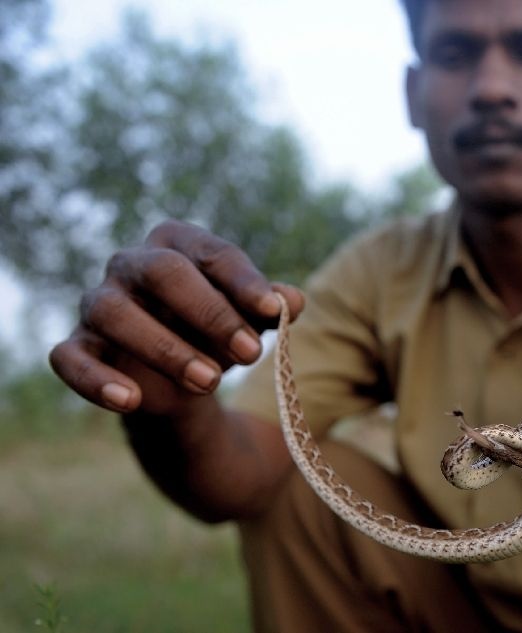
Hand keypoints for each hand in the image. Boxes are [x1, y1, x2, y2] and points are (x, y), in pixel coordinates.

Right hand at [49, 220, 303, 414]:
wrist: (181, 377)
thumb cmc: (218, 331)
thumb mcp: (250, 320)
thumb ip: (270, 308)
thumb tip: (292, 301)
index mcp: (178, 244)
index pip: (211, 253)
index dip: (243, 281)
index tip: (274, 311)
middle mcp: (131, 263)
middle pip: (162, 272)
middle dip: (209, 313)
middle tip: (251, 354)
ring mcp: (97, 303)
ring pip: (115, 313)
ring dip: (165, 349)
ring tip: (210, 383)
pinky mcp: (75, 346)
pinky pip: (69, 358)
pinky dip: (96, 380)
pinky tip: (131, 401)